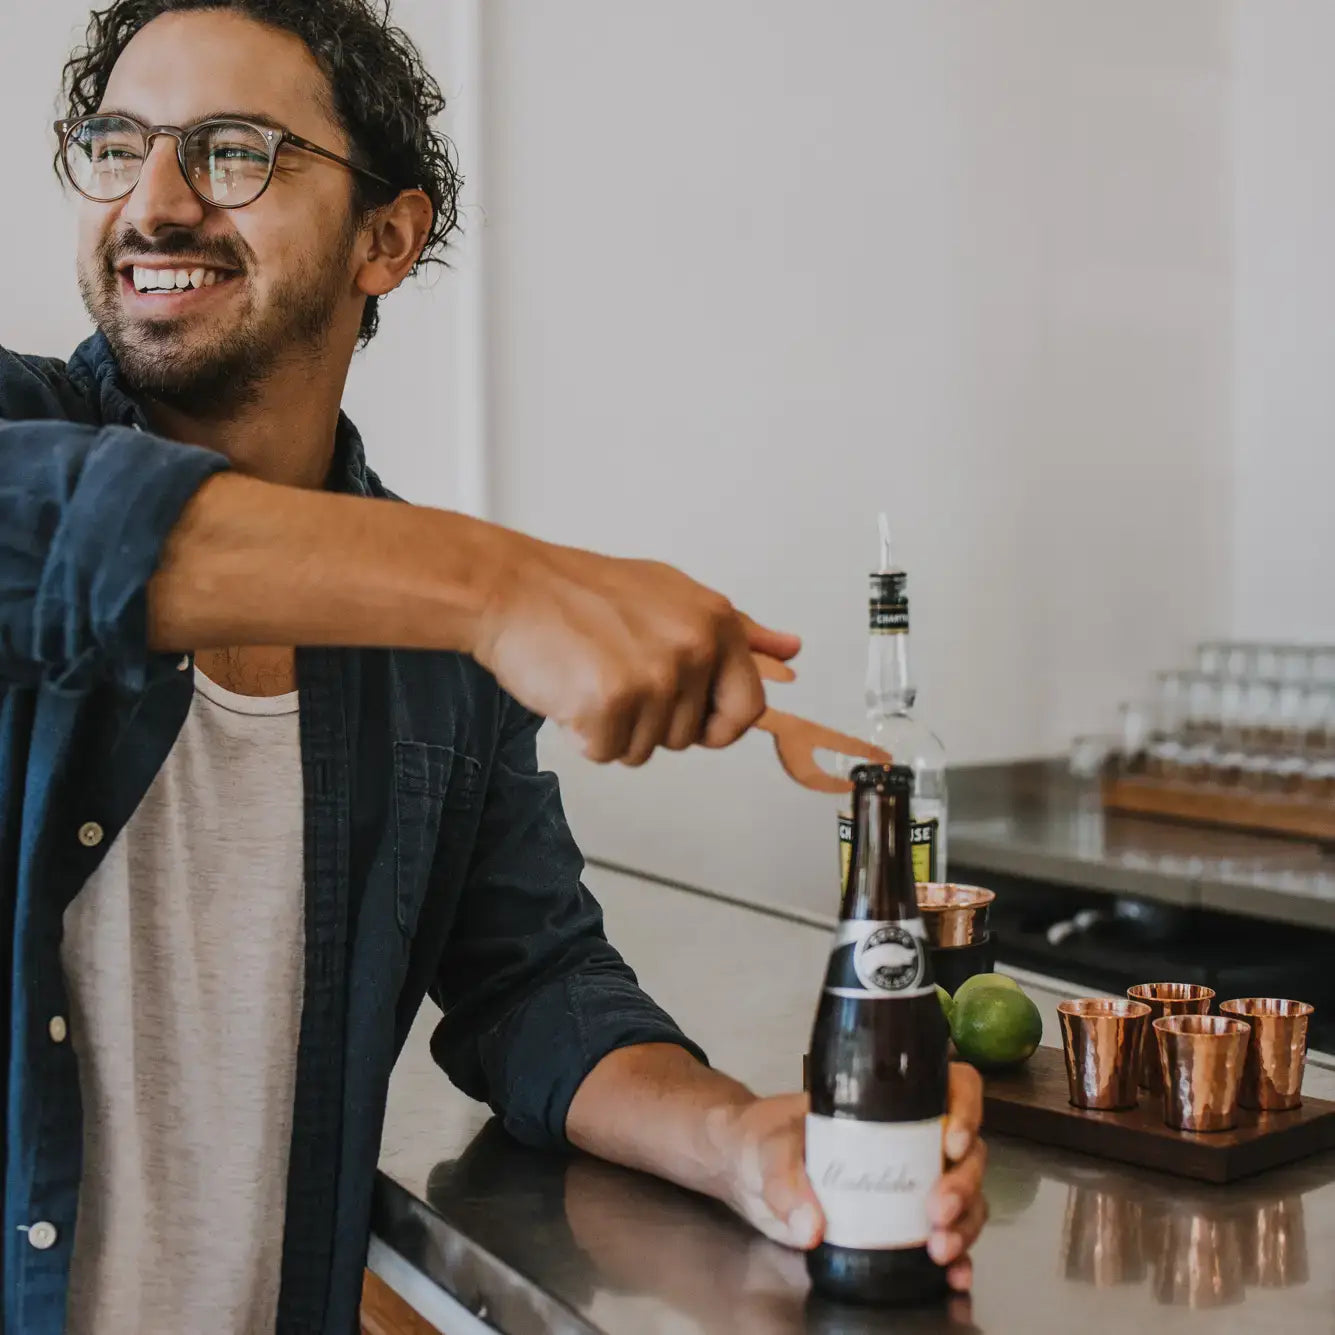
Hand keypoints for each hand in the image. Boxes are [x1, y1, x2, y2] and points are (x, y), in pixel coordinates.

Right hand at [472, 533, 800, 764]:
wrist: (510, 588)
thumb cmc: (580, 592)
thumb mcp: (672, 595)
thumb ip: (736, 629)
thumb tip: (789, 650)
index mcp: (714, 621)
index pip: (747, 706)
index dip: (715, 721)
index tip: (689, 713)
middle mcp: (693, 647)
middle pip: (690, 736)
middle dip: (651, 720)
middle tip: (617, 673)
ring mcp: (654, 676)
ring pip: (645, 749)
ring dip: (614, 727)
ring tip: (589, 675)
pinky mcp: (611, 702)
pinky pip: (607, 752)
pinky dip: (582, 733)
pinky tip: (569, 689)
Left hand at [714, 1064, 986, 1291]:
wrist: (747, 1172)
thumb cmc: (764, 1139)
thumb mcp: (770, 1148)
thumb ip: (784, 1182)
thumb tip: (811, 1227)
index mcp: (889, 1101)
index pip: (950, 1086)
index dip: (966, 1108)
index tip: (951, 1141)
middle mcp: (912, 1138)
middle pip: (967, 1152)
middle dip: (963, 1183)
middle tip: (937, 1211)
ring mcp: (911, 1181)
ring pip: (966, 1197)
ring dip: (965, 1224)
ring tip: (940, 1249)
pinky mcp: (903, 1222)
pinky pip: (946, 1236)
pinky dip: (958, 1257)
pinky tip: (953, 1274)